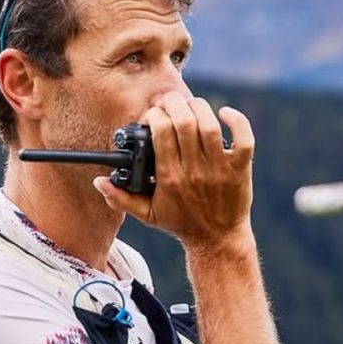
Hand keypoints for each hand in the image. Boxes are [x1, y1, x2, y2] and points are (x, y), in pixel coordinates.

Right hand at [93, 93, 254, 247]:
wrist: (216, 240)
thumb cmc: (181, 223)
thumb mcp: (147, 214)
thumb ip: (120, 198)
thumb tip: (99, 182)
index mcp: (169, 177)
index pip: (160, 131)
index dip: (154, 115)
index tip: (153, 116)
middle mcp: (194, 170)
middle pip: (184, 122)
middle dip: (174, 103)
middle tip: (171, 104)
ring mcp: (219, 169)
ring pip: (210, 125)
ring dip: (199, 107)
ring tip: (191, 106)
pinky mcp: (240, 169)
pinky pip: (244, 138)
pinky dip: (237, 120)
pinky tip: (225, 113)